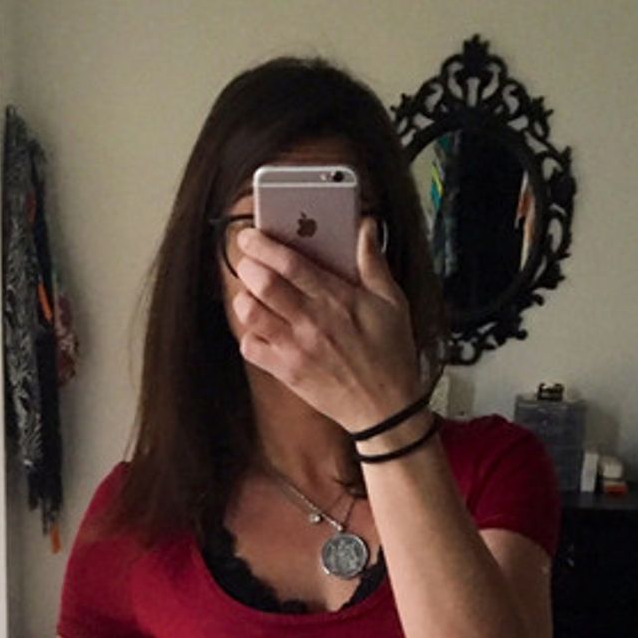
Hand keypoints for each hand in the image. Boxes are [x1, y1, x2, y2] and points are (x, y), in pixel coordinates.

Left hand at [232, 217, 421, 432]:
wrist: (385, 409)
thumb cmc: (391, 355)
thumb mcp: (392, 302)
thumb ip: (373, 262)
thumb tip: (365, 227)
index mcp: (336, 298)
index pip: (290, 263)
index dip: (263, 244)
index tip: (249, 236)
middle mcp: (311, 322)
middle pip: (263, 284)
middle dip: (248, 267)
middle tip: (248, 263)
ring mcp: (296, 349)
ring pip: (251, 314)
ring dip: (245, 299)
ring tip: (252, 295)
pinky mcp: (287, 373)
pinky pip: (251, 348)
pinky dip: (248, 335)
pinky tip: (260, 329)